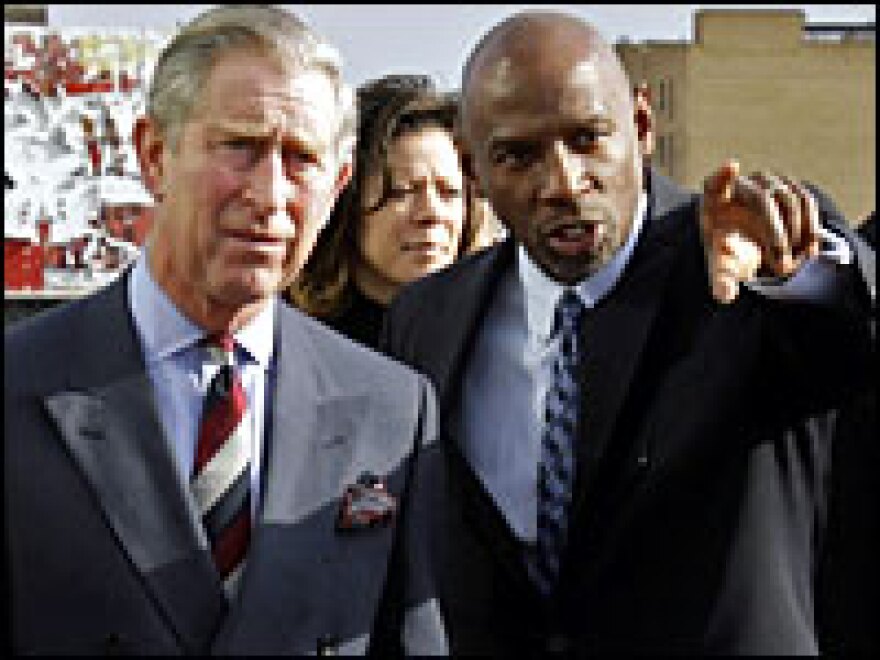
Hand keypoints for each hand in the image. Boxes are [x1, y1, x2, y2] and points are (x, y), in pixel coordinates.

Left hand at [699, 160, 821, 303]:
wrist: (745, 243)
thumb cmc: (728, 254)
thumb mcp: (721, 269)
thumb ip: (720, 282)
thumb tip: (725, 296)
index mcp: (713, 203)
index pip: (713, 183)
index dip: (722, 176)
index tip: (732, 167)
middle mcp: (740, 185)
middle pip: (764, 199)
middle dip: (776, 235)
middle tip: (782, 269)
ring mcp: (765, 181)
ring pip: (789, 199)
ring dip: (794, 234)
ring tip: (789, 265)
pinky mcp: (787, 185)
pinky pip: (806, 201)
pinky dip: (810, 226)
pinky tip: (807, 252)